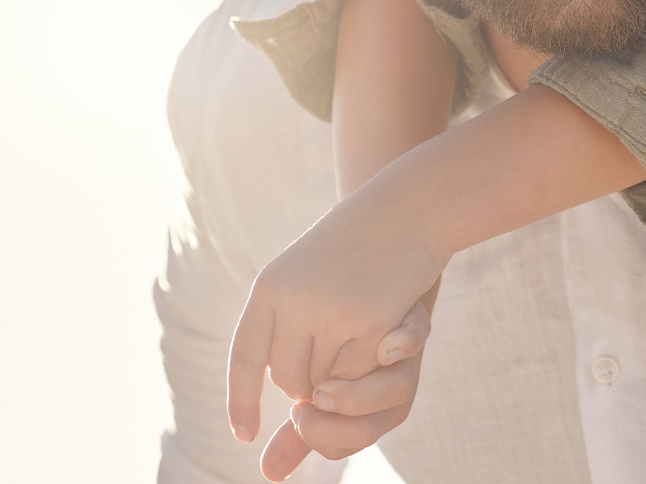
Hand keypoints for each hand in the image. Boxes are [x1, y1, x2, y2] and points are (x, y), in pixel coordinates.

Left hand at [226, 200, 447, 441]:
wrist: (403, 210)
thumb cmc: (351, 249)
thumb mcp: (302, 277)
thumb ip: (283, 329)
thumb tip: (285, 396)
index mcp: (268, 288)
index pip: (245, 358)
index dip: (241, 399)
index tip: (244, 435)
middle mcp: (293, 301)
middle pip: (289, 380)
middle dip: (309, 382)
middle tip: (331, 358)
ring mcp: (333, 312)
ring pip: (324, 382)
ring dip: (339, 373)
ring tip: (356, 332)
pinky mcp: (372, 323)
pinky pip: (358, 373)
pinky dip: (368, 365)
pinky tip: (379, 331)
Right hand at [255, 302, 430, 480]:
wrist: (381, 303)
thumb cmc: (345, 355)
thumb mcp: (320, 391)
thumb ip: (297, 427)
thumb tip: (267, 473)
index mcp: (371, 416)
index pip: (338, 448)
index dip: (314, 436)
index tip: (295, 412)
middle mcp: (392, 394)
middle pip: (366, 429)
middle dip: (325, 420)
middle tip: (304, 399)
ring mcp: (405, 360)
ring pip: (397, 389)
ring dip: (356, 394)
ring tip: (323, 380)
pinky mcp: (413, 322)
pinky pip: (416, 337)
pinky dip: (404, 342)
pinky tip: (381, 348)